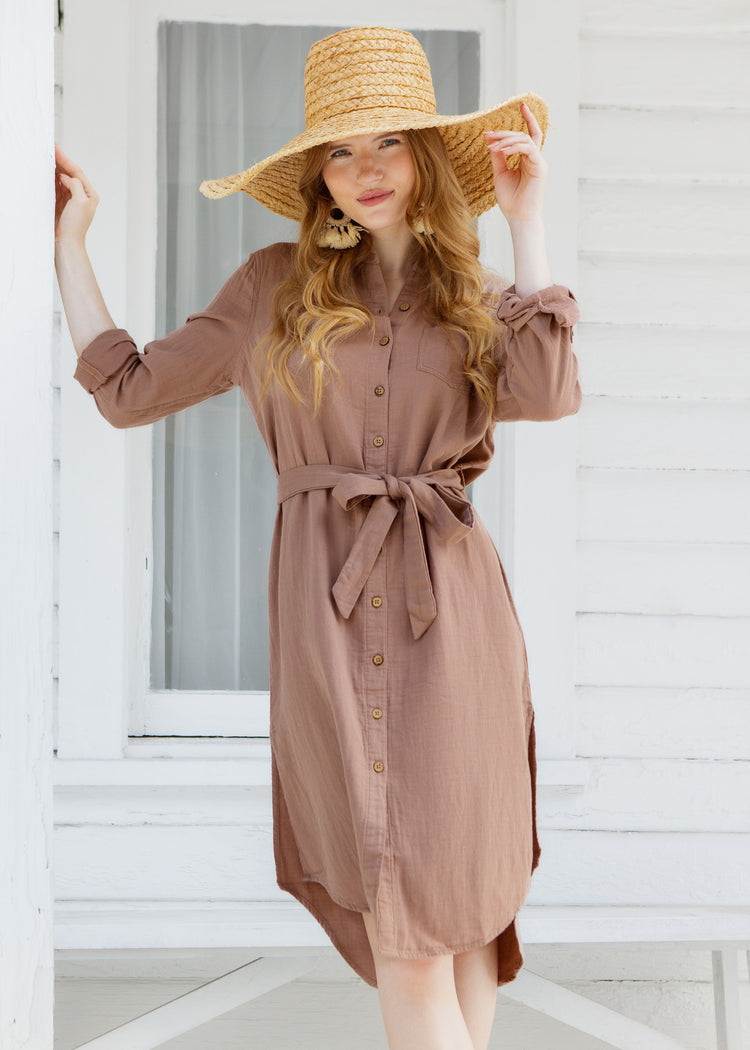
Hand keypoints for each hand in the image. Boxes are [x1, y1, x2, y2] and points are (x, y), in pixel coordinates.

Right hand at [55, 144, 99, 243]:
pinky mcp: (60, 204)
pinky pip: (54, 187)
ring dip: (54, 168)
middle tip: (50, 148)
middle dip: (60, 161)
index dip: (66, 160)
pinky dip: (50, 178)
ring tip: (46, 156)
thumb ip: (75, 185)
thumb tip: (65, 176)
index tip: (56, 149)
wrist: (66, 243)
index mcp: (90, 194)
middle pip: (69, 173)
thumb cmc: (76, 226)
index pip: (77, 172)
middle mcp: (81, 195)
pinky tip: (45, 171)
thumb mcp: (80, 202)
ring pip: (61, 179)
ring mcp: (69, 199)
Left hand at [483, 102, 547, 223]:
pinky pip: (528, 148)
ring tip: (491, 145)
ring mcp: (539, 162)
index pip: (529, 135)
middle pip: (523, 135)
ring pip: (525, 140)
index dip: (528, 119)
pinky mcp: (540, 167)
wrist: (518, 217)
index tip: (521, 105)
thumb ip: (499, 157)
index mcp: (528, 160)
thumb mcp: (500, 174)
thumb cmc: (511, 200)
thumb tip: (492, 142)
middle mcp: (536, 159)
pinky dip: (514, 147)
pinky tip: (501, 150)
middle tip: (487, 135)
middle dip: (504, 133)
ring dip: (506, 140)